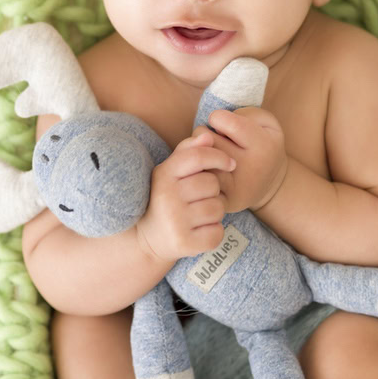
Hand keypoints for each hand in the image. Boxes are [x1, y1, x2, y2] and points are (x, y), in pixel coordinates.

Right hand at [135, 131, 234, 262]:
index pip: (198, 156)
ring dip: (215, 211)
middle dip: (215, 190)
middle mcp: (167, 197)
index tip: (230, 164)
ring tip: (200, 214)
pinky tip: (200, 230)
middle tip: (203, 197)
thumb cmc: (166, 198)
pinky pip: (217, 232)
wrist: (147, 240)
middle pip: (212, 183)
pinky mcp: (184, 243)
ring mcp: (175, 222)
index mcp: (163, 175)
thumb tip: (208, 135)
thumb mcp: (170, 172)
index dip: (219, 157)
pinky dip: (214, 232)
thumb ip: (188, 151)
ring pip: (217, 208)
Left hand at [197, 107, 287, 213]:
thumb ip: (245, 113)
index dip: (219, 117)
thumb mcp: (267, 123)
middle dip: (208, 135)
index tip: (224, 124)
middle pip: (205, 138)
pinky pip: (197, 180)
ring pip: (197, 157)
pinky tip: (209, 171)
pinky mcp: (223, 201)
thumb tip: (216, 128)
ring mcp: (235, 187)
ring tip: (214, 154)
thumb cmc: (263, 146)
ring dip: (201, 152)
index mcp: (263, 146)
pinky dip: (198, 172)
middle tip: (220, 141)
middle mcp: (249, 168)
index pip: (222, 120)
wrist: (269, 185)